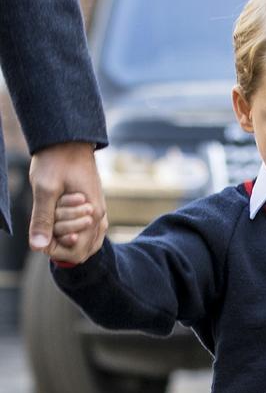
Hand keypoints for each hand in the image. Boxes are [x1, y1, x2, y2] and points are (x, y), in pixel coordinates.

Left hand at [29, 142, 106, 262]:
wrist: (69, 140)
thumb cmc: (56, 161)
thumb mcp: (45, 190)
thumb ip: (43, 220)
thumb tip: (38, 247)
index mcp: (93, 214)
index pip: (78, 252)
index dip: (56, 249)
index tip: (42, 233)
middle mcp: (100, 216)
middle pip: (84, 250)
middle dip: (62, 242)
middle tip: (49, 219)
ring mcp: (99, 211)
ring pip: (88, 241)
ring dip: (68, 235)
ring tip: (54, 217)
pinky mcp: (94, 206)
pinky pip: (89, 230)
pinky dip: (73, 229)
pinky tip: (61, 219)